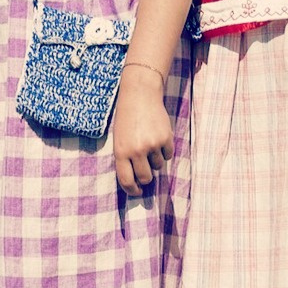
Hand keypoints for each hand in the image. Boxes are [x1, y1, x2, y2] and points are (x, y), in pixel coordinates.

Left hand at [113, 73, 173, 195]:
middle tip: (146, 171)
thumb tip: (136, 180)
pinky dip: (165, 151)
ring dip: (155, 160)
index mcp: (121, 152)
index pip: (127, 180)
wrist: (140, 96)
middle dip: (146, 177)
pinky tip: (158, 138)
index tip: (137, 191)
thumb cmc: (127, 118)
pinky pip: (168, 155)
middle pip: (145, 177)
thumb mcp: (119, 139)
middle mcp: (136, 151)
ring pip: (158, 166)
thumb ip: (125, 158)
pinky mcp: (165, 138)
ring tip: (150, 145)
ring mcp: (152, 145)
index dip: (132, 190)